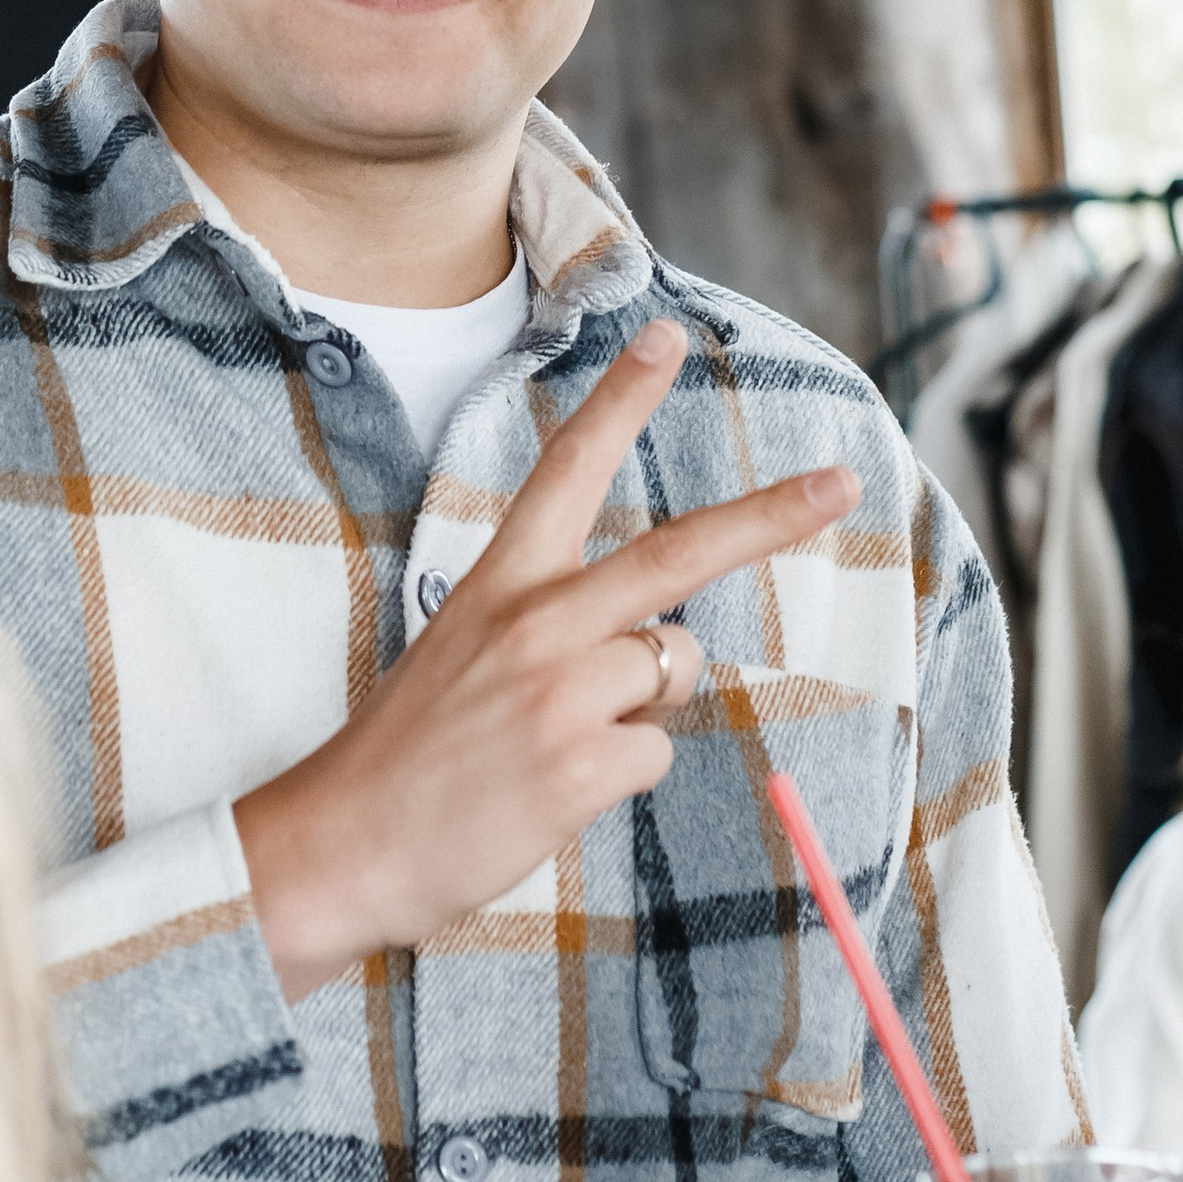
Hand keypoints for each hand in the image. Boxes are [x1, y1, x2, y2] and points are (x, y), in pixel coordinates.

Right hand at [233, 319, 860, 1001]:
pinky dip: (621, 771)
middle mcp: (534, 621)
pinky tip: (551, 788)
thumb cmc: (408, 751)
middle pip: (677, 553)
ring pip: (673, 668)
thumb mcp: (465, 648)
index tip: (665, 337)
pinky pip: (655, 750)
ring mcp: (560, 691)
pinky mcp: (580, 764)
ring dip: (642, 704)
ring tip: (552, 741)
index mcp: (498, 581)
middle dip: (770, 515)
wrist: (340, 844)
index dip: (620, 398)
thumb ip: (558, 627)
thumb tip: (661, 648)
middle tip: (842, 482)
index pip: (568, 467)